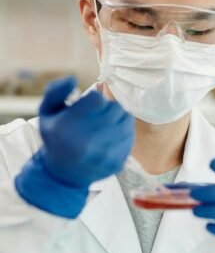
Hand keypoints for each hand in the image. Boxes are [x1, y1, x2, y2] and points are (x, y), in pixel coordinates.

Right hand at [15, 76, 134, 218]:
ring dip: (117, 117)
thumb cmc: (56, 138)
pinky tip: (110, 136)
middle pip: (115, 107)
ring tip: (105, 124)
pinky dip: (123, 131)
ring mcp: (106, 153)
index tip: (89, 105)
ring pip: (126, 119)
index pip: (98, 99)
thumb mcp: (47, 112)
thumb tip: (73, 78)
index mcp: (69, 127)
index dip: (95, 99)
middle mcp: (89, 141)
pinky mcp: (119, 160)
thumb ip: (56, 91)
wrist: (63, 174)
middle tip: (98, 114)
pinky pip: (130, 134)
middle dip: (107, 107)